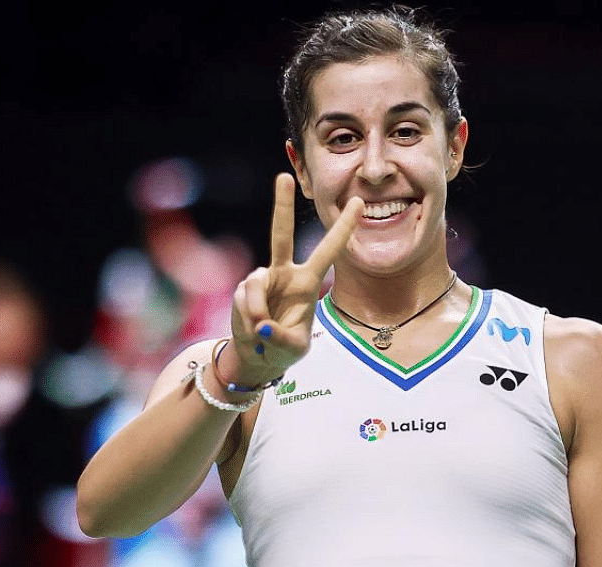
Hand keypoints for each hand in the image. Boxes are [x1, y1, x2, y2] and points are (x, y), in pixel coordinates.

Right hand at [224, 173, 359, 384]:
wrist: (257, 355)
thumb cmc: (283, 348)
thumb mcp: (292, 348)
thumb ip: (281, 338)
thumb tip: (261, 325)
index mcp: (307, 282)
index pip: (329, 250)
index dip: (343, 227)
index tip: (358, 202)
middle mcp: (284, 273)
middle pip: (280, 234)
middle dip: (281, 205)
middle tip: (283, 176)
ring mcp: (262, 278)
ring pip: (256, 284)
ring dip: (257, 310)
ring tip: (261, 330)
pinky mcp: (243, 288)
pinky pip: (244, 298)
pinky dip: (248, 316)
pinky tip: (252, 328)